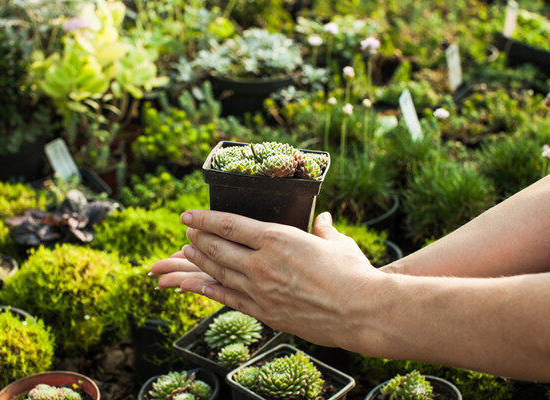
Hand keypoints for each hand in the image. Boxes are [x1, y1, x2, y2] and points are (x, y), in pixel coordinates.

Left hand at [151, 210, 385, 348]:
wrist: (361, 312)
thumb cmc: (354, 274)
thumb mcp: (338, 243)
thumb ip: (324, 230)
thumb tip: (323, 219)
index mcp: (278, 238)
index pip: (229, 225)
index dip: (205, 219)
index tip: (189, 215)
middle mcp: (262, 263)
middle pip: (218, 247)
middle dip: (199, 237)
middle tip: (188, 231)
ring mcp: (260, 290)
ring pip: (219, 272)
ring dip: (199, 260)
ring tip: (188, 250)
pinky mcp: (264, 312)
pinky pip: (227, 298)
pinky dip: (207, 289)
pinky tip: (195, 284)